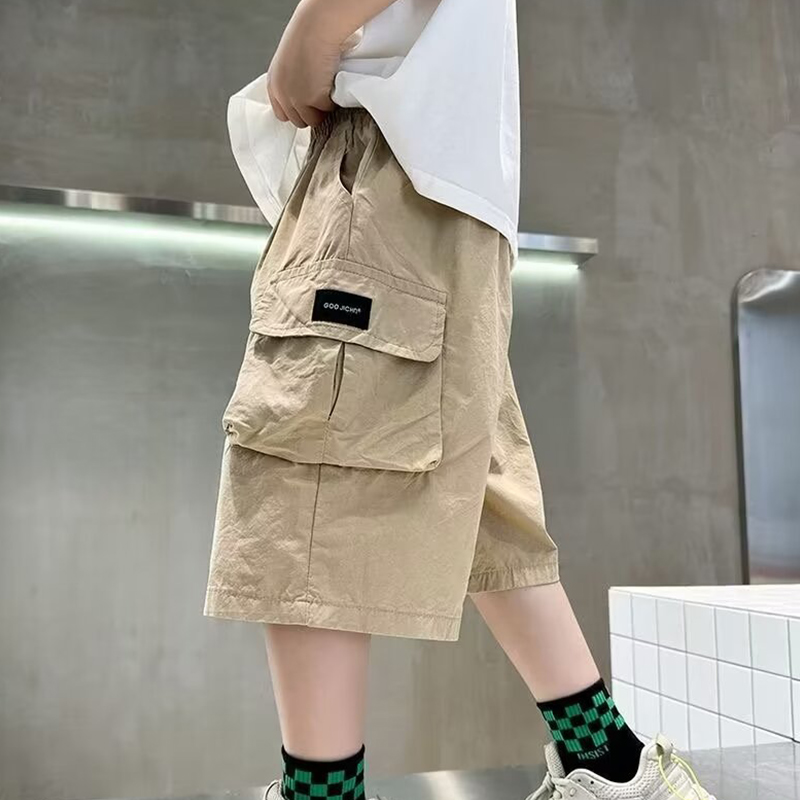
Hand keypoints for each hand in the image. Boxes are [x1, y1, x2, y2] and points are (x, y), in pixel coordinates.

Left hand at [267, 4, 341, 128]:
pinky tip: (331, 83)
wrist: (316, 29)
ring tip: (326, 89)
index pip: (282, 115)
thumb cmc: (307, 38)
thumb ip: (289, 84)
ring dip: (322, 109)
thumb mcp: (288, 64)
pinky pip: (328, 110)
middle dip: (311, 112)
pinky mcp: (314, 99)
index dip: (296, 111)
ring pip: (313, 120)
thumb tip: (302, 101)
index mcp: (274, 85)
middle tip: (320, 95)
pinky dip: (333, 100)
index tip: (306, 105)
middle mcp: (282, 94)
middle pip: (298, 121)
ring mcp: (297, 99)